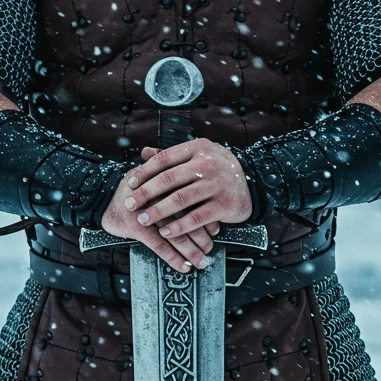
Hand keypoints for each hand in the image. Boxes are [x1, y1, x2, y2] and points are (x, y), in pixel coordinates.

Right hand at [101, 170, 219, 272]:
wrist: (101, 196)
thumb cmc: (132, 188)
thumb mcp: (151, 175)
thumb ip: (174, 179)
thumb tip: (201, 192)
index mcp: (167, 183)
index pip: (193, 201)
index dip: (206, 216)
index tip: (216, 229)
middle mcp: (160, 197)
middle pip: (188, 219)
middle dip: (202, 237)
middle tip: (210, 249)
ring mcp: (148, 213)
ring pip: (176, 235)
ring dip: (191, 252)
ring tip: (202, 262)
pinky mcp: (137, 227)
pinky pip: (159, 246)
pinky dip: (173, 258)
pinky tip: (184, 267)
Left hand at [122, 139, 251, 238]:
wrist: (251, 185)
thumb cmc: (216, 170)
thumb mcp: (198, 156)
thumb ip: (172, 156)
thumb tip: (144, 153)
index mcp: (198, 148)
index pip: (164, 159)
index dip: (144, 172)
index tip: (129, 184)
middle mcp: (208, 163)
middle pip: (169, 179)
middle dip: (145, 193)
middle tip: (129, 204)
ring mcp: (217, 184)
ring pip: (180, 199)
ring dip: (158, 211)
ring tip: (142, 220)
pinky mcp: (225, 205)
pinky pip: (196, 218)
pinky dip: (178, 226)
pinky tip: (164, 232)